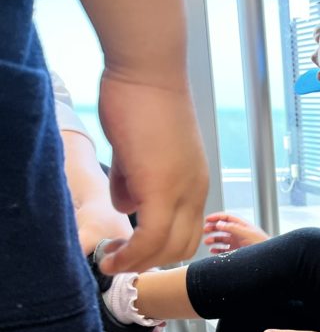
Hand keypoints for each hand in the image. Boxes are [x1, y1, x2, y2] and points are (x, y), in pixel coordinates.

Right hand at [96, 71, 207, 273]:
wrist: (148, 70)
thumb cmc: (142, 100)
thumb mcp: (139, 151)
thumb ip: (134, 181)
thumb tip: (127, 205)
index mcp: (194, 182)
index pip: (187, 232)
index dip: (161, 250)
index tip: (134, 254)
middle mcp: (195, 190)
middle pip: (182, 246)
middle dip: (150, 261)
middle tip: (120, 261)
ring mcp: (182, 190)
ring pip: (168, 247)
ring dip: (138, 261)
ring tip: (111, 260)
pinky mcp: (160, 186)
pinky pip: (150, 236)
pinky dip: (132, 253)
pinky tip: (112, 255)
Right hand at [203, 213, 269, 253]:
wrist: (268, 255)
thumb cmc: (261, 242)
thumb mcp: (246, 233)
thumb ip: (233, 227)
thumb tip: (219, 224)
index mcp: (241, 225)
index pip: (227, 218)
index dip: (216, 217)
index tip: (207, 219)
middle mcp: (238, 232)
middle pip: (222, 227)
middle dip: (212, 228)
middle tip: (204, 230)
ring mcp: (237, 242)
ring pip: (222, 239)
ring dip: (213, 239)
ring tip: (207, 242)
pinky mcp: (237, 251)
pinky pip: (224, 249)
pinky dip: (217, 249)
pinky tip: (212, 250)